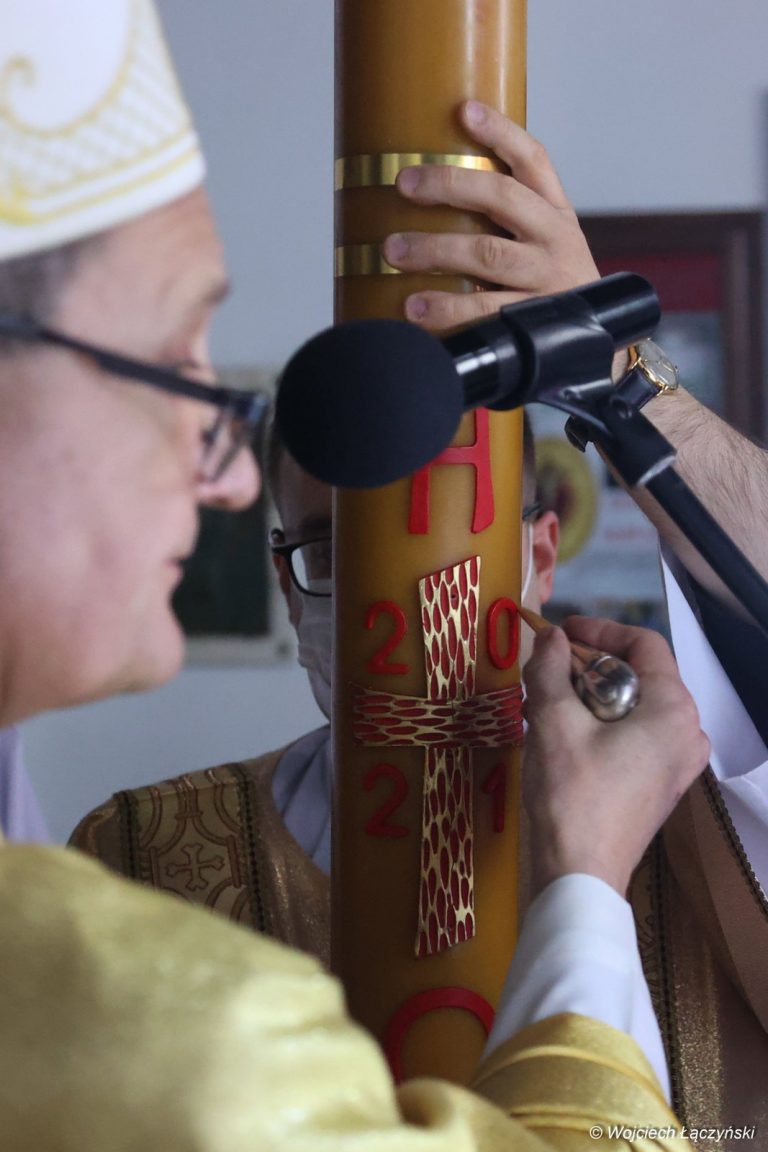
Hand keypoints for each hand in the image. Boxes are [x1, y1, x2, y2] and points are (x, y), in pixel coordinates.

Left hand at [382, 100, 599, 331]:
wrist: (598, 347)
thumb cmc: (554, 290)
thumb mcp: (546, 247)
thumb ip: (509, 222)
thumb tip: (436, 196)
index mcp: (556, 215)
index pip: (533, 161)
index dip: (501, 132)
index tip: (464, 109)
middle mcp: (556, 240)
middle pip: (502, 198)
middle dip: (449, 185)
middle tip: (404, 183)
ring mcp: (548, 281)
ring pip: (488, 254)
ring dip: (436, 249)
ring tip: (394, 250)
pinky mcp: (536, 323)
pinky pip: (486, 312)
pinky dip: (448, 310)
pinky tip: (416, 310)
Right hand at [523, 616, 709, 898]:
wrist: (579, 876)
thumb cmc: (571, 794)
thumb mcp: (552, 721)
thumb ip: (550, 669)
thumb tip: (550, 637)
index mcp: (673, 710)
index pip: (644, 644)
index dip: (600, 630)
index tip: (561, 632)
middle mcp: (687, 733)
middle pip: (641, 675)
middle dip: (590, 665)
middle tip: (548, 668)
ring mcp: (678, 763)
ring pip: (635, 706)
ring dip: (590, 695)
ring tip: (546, 701)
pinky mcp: (661, 786)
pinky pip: (635, 735)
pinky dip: (601, 723)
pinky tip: (562, 732)